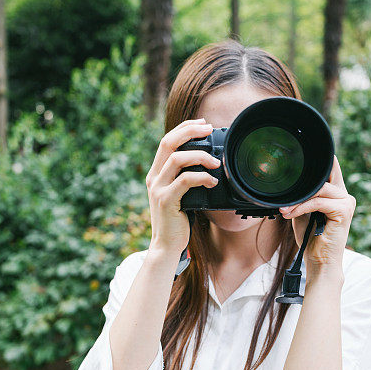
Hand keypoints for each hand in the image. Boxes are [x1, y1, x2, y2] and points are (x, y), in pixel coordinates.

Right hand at [145, 118, 220, 255]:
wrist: (166, 246)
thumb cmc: (177, 220)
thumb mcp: (179, 193)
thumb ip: (186, 177)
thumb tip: (210, 161)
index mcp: (156, 172)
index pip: (167, 140)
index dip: (184, 128)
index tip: (202, 123)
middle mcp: (153, 177)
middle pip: (169, 142)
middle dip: (190, 131)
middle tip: (209, 129)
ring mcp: (157, 188)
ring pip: (177, 159)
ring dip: (201, 156)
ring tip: (216, 163)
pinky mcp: (166, 200)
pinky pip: (185, 180)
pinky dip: (202, 177)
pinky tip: (213, 182)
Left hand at [278, 156, 353, 274]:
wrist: (319, 260)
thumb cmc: (312, 237)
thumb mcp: (304, 210)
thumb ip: (304, 195)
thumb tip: (291, 181)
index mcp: (337, 193)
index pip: (331, 168)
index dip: (320, 160)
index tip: (300, 156)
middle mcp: (345, 195)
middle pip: (324, 176)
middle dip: (303, 184)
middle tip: (285, 196)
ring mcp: (346, 202)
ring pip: (319, 189)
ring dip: (298, 200)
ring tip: (285, 210)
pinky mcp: (344, 211)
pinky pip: (318, 202)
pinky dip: (302, 207)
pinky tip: (290, 214)